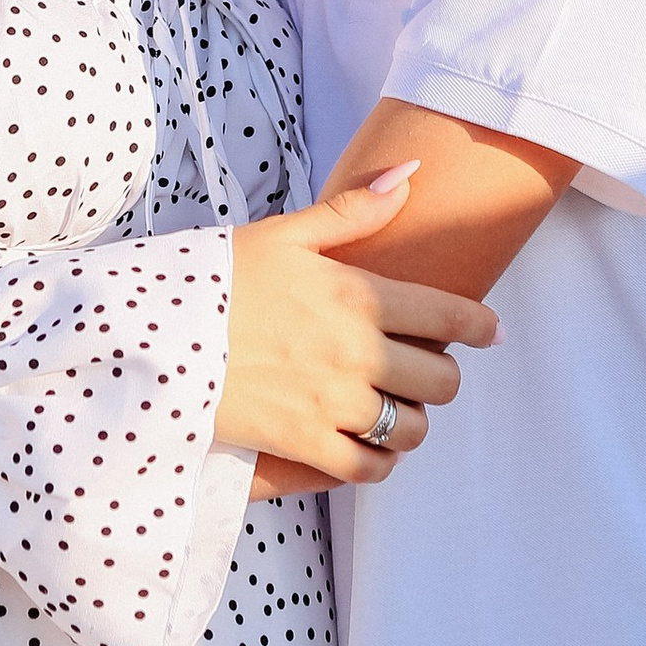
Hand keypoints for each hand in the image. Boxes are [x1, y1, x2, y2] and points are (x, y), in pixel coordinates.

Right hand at [217, 164, 495, 486]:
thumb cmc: (217, 278)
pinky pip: (367, 469)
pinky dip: (377, 461)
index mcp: (356, 296)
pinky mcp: (303, 443)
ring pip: (410, 429)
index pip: (448, 314)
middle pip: (440, 380)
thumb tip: (410, 176)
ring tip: (395, 409)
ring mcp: (331, 403)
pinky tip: (367, 445)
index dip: (480, 326)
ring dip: (411, 420)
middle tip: (425, 369)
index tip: (491, 331)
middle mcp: (355, 353)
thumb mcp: (285, 234)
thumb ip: (353, 210)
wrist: (153, 334)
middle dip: (440, 375)